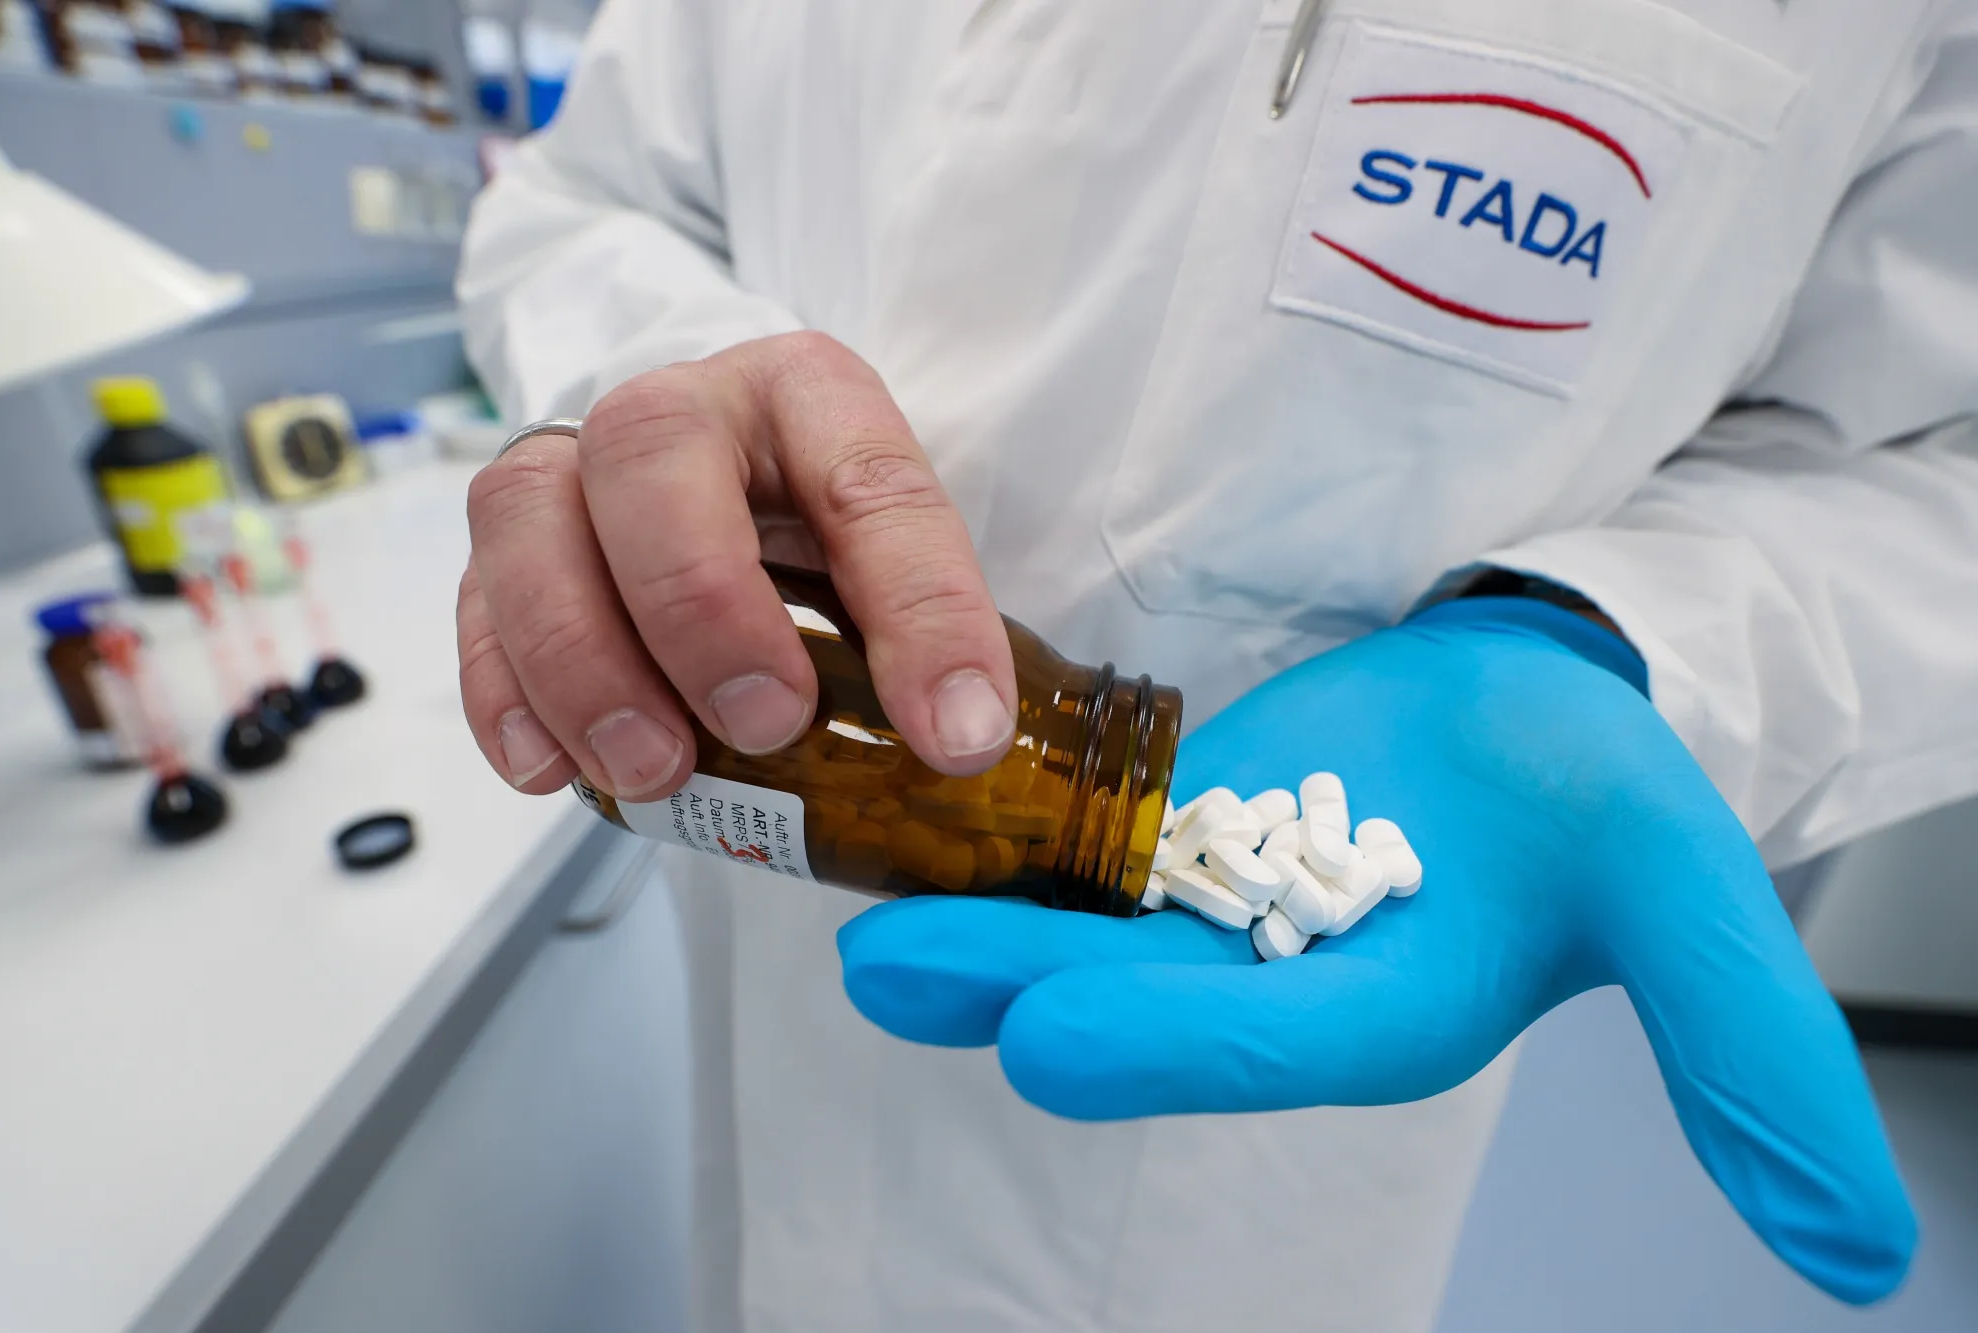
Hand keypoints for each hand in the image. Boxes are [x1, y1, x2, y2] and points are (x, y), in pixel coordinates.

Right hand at [457, 332, 1016, 799]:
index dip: (923, 613)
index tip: (956, 736)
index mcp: (811, 393)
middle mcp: (682, 404)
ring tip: (652, 769)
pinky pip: (473, 598)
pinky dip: (504, 694)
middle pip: (651, 452)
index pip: (871, 483)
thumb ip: (921, 631)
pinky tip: (550, 770)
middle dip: (702, 602)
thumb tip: (967, 750)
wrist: (712, 484)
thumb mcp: (889, 556)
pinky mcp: (504, 541)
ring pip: (530, 513)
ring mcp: (573, 463)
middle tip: (764, 725)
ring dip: (585, 659)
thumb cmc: (812, 529)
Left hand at [836, 596, 1915, 1303]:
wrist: (1539, 704)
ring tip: (862, 925)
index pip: (1266, 1046)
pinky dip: (1003, 849)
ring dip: (977, 927)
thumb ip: (1748, 1061)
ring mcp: (1213, 917)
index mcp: (1383, 1019)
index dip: (1164, 1044)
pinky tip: (913, 834)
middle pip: (1140, 998)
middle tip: (890, 972)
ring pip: (1087, 930)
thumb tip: (1860, 1261)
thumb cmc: (1606, 798)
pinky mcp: (1173, 842)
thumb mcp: (1691, 906)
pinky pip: (1077, 853)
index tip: (1047, 1033)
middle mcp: (1279, 991)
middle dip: (1021, 990)